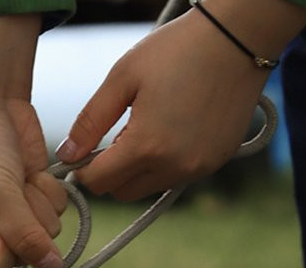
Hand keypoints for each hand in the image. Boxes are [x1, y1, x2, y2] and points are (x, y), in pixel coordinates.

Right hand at [0, 16, 66, 267]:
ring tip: (16, 178)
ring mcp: (10, 221)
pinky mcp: (32, 202)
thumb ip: (25, 238)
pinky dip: (48, 191)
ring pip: (46, 236)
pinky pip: (57, 215)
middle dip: (24, 224)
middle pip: (23, 260)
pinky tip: (30, 172)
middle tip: (8, 194)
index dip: (3, 256)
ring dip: (38, 204)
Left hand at [58, 0, 305, 199]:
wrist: (239, 37)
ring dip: (138, 170)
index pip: (98, 182)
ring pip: (149, 188)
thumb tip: (66, 155)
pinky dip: (165, 164)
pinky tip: (171, 131)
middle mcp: (173, 167)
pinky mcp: (215, 163)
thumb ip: (90, 121)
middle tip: (115, 137)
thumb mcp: (123, 78)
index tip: (85, 148)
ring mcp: (198, 169)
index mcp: (146, 147)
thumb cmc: (177, 50)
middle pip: (122, 191)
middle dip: (110, 172)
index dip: (84, 168)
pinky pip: (177, 178)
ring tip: (145, 129)